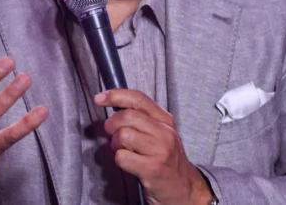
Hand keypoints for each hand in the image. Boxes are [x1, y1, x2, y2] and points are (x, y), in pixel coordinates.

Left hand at [95, 89, 214, 204]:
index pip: (138, 99)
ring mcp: (160, 150)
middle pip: (127, 116)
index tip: (100, 98)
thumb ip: (142, 120)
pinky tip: (129, 164)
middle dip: (112, 125)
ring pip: (123, 136)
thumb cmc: (166, 161)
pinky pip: (122, 157)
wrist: (184, 189)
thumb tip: (114, 108)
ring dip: (116, 145)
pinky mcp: (153, 169)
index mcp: (166, 120)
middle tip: (112, 135)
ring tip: (124, 151)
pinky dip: (119, 161)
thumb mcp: (160, 134)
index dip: (116, 95)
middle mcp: (165, 132)